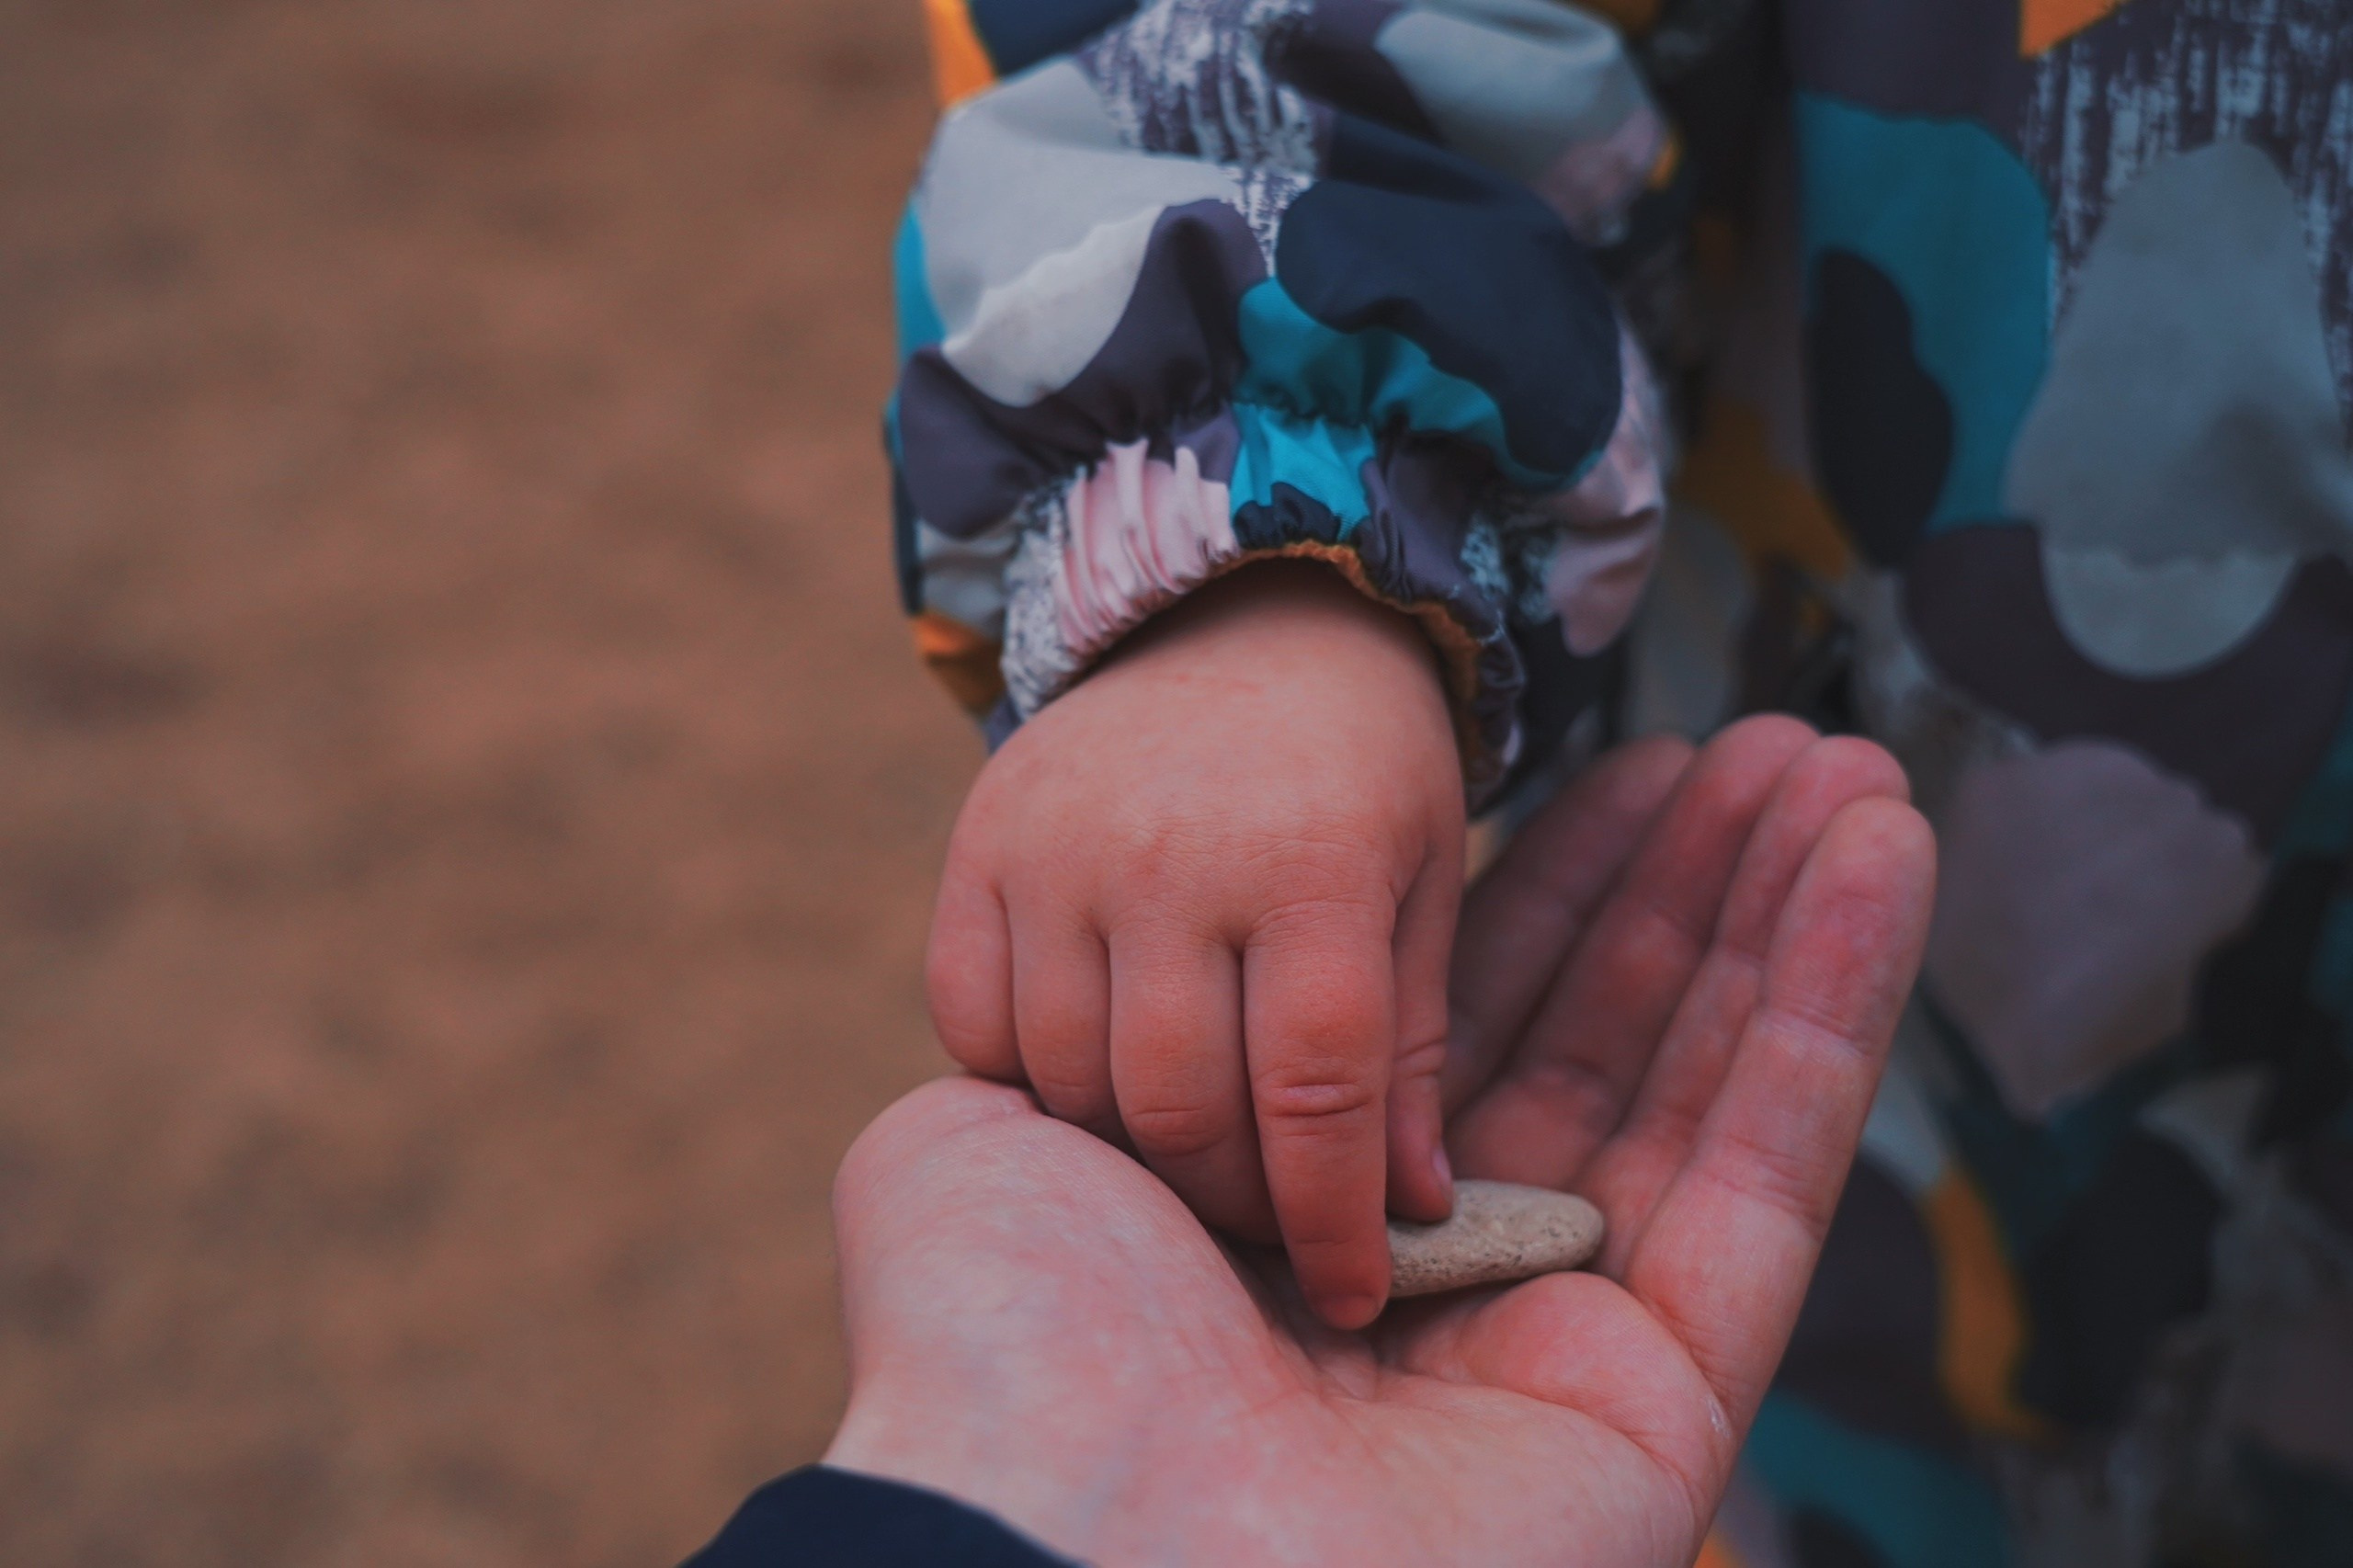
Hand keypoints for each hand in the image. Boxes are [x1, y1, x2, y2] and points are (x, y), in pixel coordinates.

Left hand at [835, 724, 1933, 1565]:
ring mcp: (1559, 1347)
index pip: (1454, 1024)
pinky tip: (1879, 866)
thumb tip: (1137, 1006)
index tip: (1626, 770)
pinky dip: (1833, 1013)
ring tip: (1851, 774)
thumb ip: (1077, 1055)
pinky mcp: (1668, 1401)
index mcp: (1293, 1228)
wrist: (1073, 1539)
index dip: (1552, 893)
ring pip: (1701, 1092)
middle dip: (1693, 890)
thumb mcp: (990, 1142)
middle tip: (1774, 747)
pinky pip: (1769, 1175)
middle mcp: (1433, 1286)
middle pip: (1599, 1045)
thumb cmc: (1008, 1345)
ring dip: (1788, 923)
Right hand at [927, 560, 1464, 1327]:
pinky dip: (1026, 1079)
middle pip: (1178, 1108)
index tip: (1354, 1293)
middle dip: (1233, 1205)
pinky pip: (970, 1022)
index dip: (1333, 1221)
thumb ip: (1409, 1046)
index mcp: (1314, 862)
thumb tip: (1410, 1212)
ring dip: (1133, 1154)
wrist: (1240, 610)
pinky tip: (1095, 1076)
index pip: (1314, 1096)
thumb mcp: (1422, 882)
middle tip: (1269, 1227)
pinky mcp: (977, 848)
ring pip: (1068, 1081)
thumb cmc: (1360, 769)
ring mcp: (1056, 850)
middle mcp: (1170, 856)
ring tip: (1193, 1154)